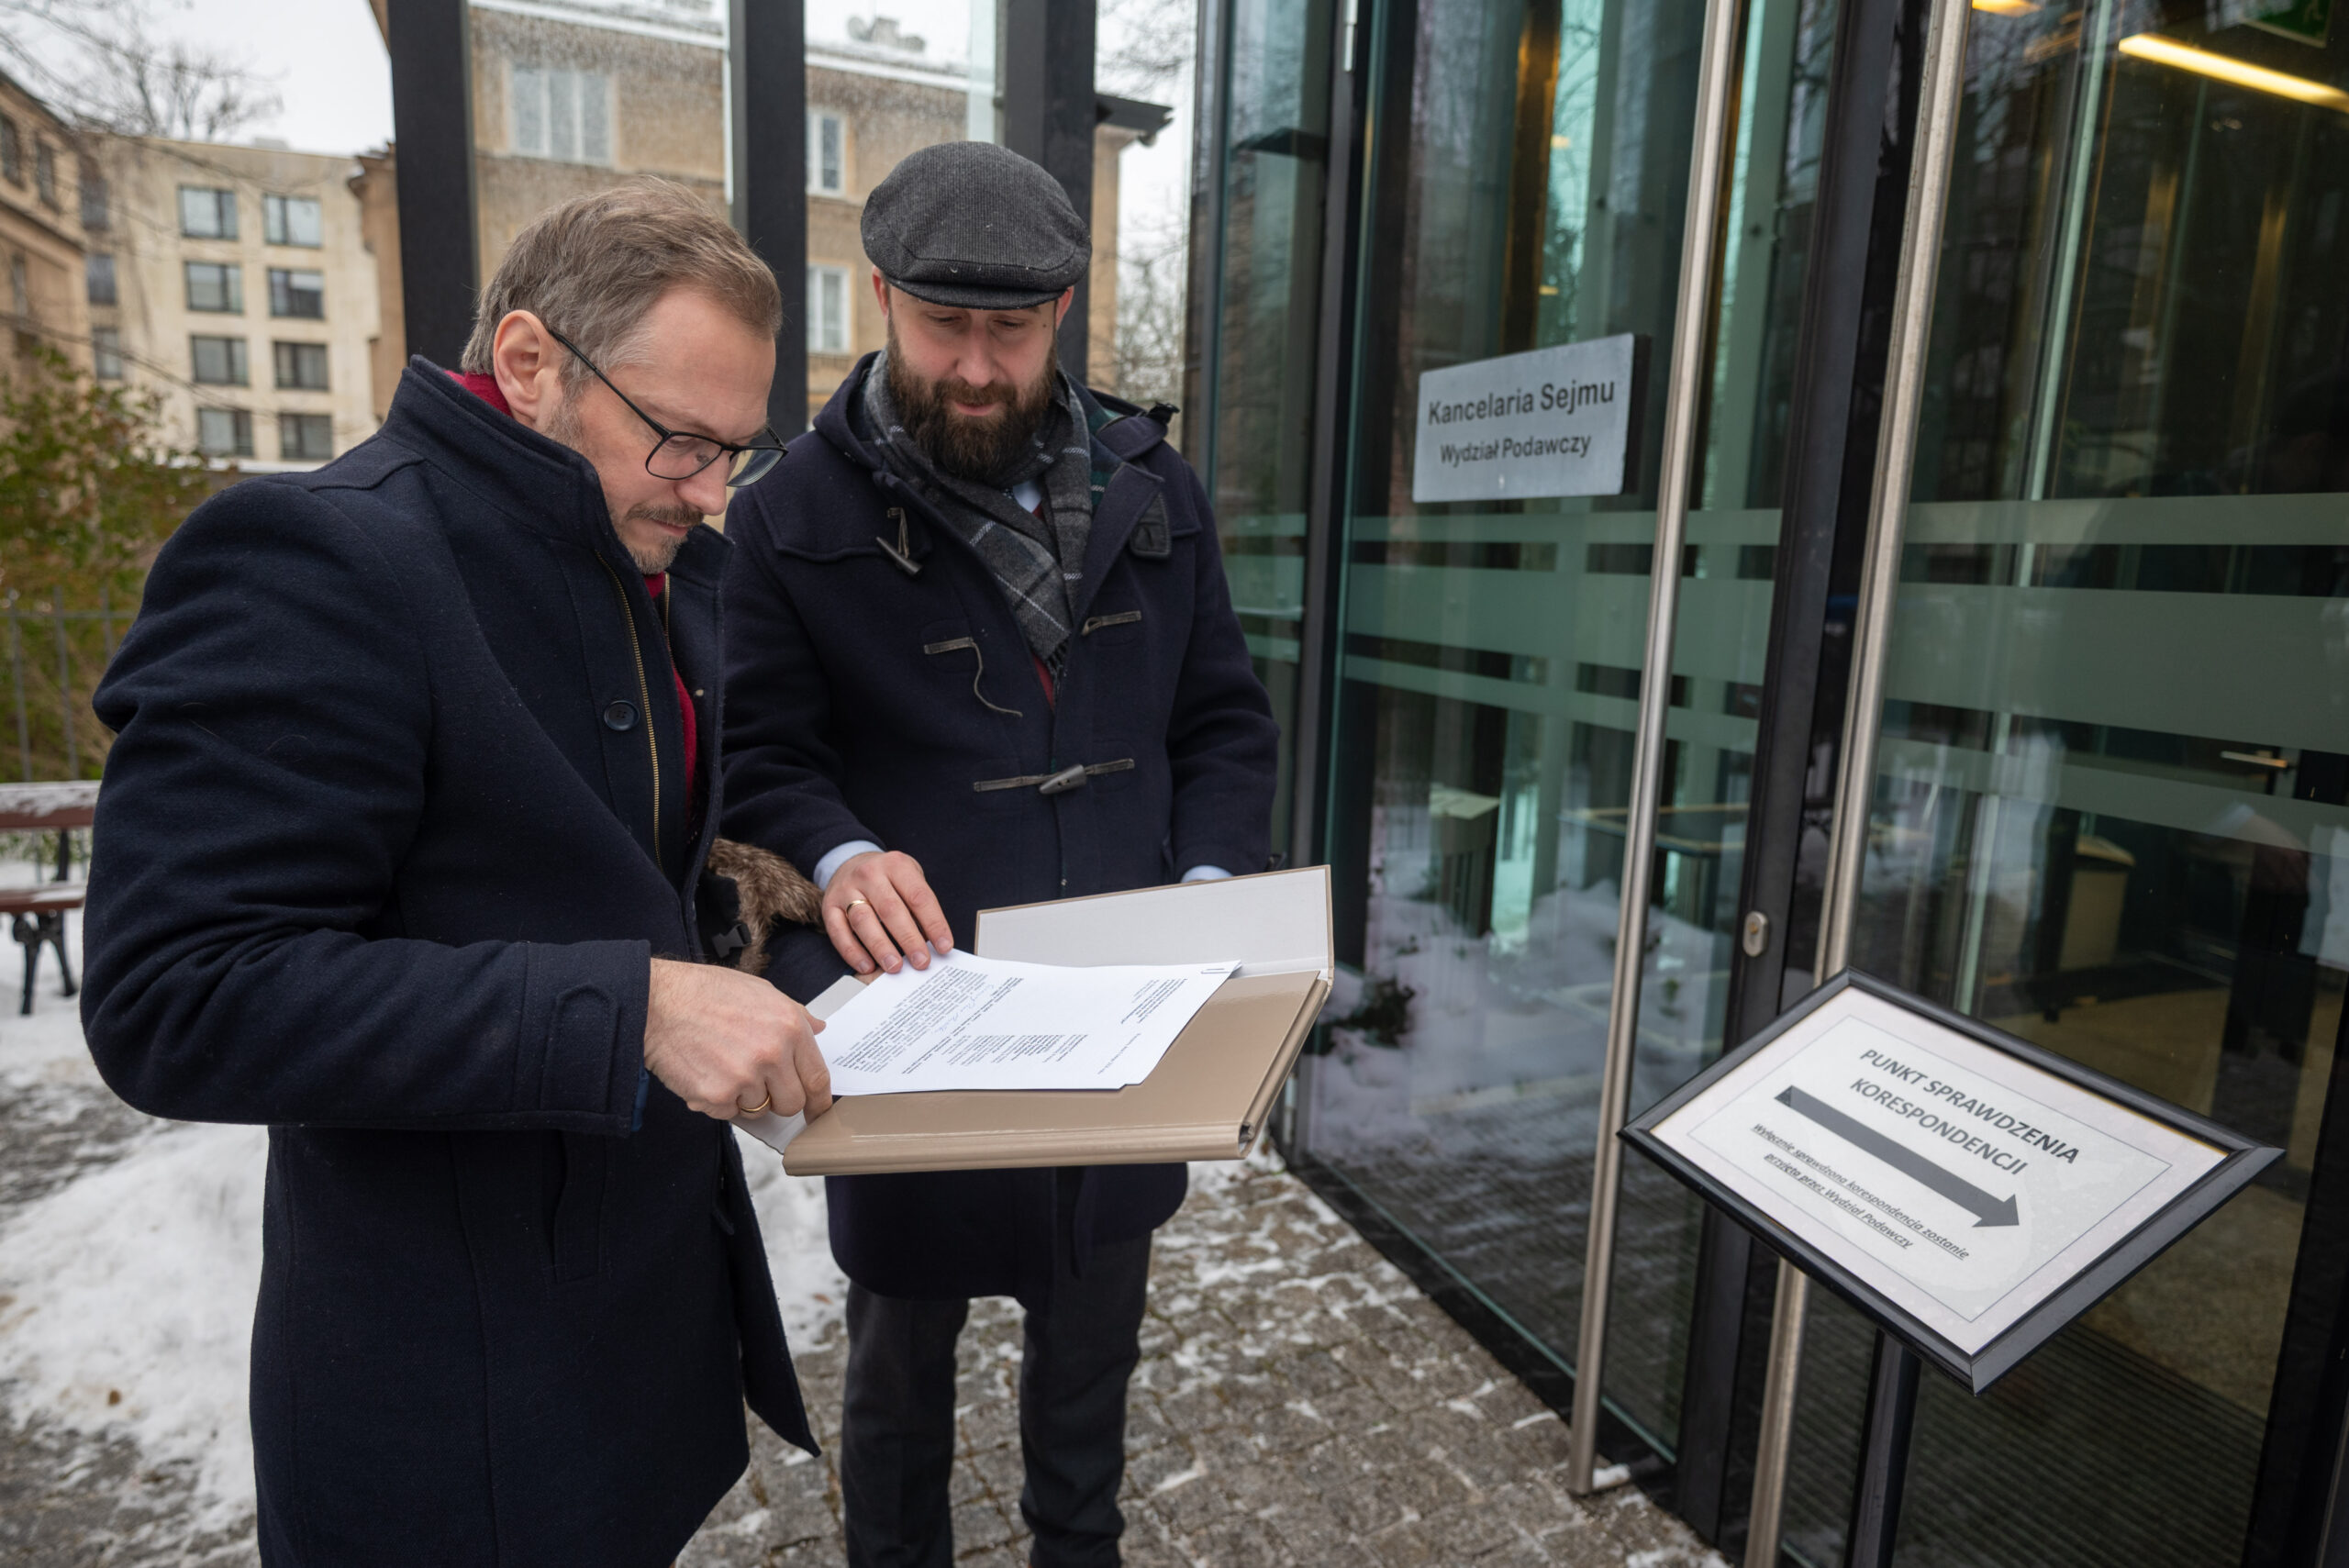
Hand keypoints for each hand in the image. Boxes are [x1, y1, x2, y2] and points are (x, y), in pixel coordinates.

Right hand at [643, 959, 831, 1121]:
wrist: (657, 1002)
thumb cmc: (705, 992)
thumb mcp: (761, 991)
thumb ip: (795, 1014)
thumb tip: (818, 1029)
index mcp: (789, 1027)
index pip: (818, 1078)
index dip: (820, 1102)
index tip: (817, 1113)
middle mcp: (772, 1054)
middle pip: (792, 1104)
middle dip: (778, 1099)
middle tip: (757, 1082)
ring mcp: (744, 1077)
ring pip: (758, 1110)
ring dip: (744, 1096)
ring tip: (723, 1065)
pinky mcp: (716, 1095)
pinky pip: (728, 1113)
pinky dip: (718, 1100)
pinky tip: (706, 1072)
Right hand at [823, 849, 953, 974]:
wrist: (851, 862)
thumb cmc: (888, 878)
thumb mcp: (909, 877)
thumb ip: (920, 905)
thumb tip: (934, 942)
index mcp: (896, 865)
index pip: (919, 897)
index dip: (934, 923)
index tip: (944, 946)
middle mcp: (869, 874)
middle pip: (891, 910)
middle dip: (908, 939)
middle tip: (921, 962)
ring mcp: (846, 890)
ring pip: (863, 921)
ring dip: (880, 947)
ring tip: (895, 966)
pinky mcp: (829, 906)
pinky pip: (838, 932)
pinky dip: (852, 952)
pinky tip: (867, 966)